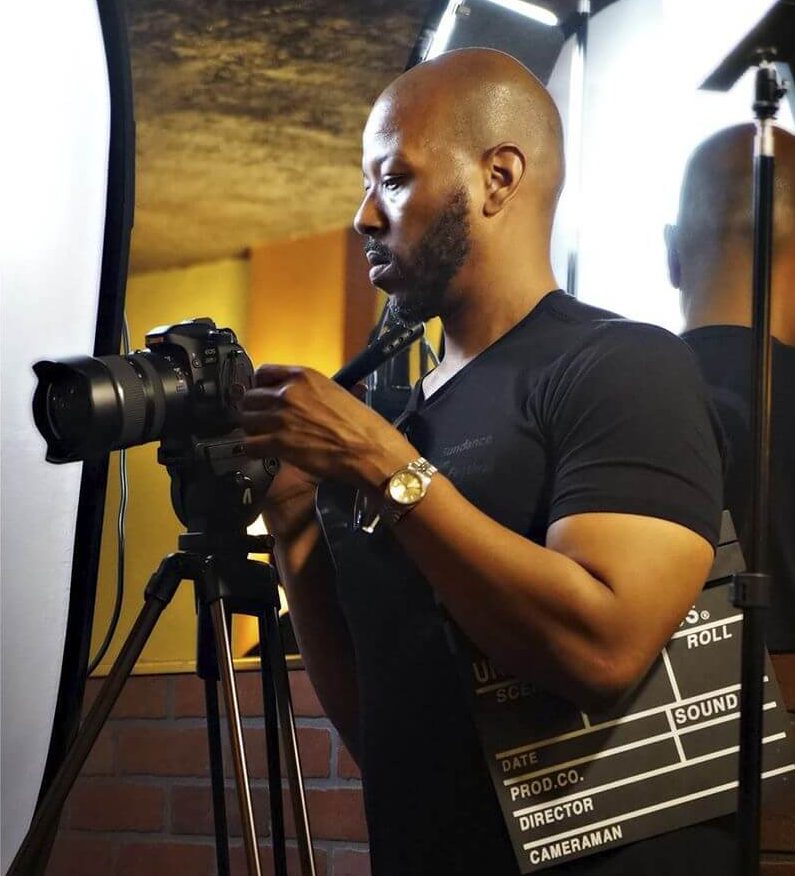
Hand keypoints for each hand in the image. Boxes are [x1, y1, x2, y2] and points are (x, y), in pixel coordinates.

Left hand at [240, 365, 415, 490]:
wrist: (369, 450)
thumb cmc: (362, 426)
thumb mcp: (338, 392)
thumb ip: (311, 391)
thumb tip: (299, 398)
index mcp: (303, 376)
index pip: (263, 372)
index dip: (259, 387)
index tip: (262, 396)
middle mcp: (288, 392)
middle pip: (250, 398)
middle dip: (254, 411)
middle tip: (262, 423)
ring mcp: (282, 417)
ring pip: (246, 421)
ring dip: (253, 432)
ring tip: (264, 439)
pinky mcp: (280, 442)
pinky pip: (250, 445)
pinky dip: (255, 451)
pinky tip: (265, 453)